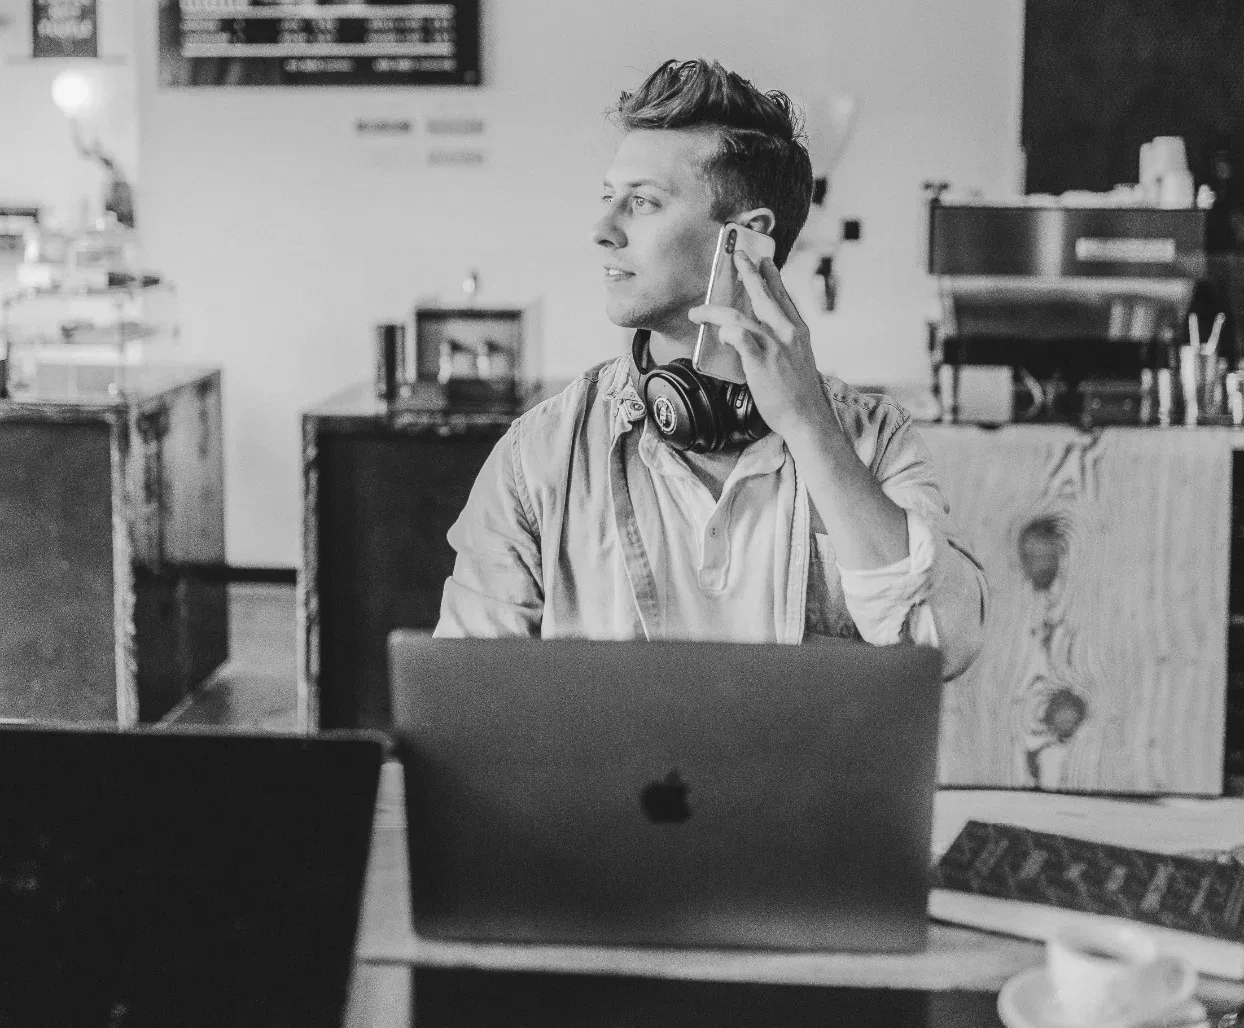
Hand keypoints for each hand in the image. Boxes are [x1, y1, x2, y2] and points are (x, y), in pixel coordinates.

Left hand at [688, 251, 829, 440]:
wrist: (806, 416)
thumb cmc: (799, 393)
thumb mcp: (798, 358)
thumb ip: (783, 342)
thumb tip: (761, 334)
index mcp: (798, 331)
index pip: (783, 296)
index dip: (772, 277)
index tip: (764, 261)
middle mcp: (787, 333)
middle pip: (763, 295)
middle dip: (748, 273)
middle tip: (737, 256)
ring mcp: (773, 346)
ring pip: (740, 316)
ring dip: (715, 310)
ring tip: (699, 311)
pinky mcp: (760, 362)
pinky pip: (740, 338)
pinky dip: (728, 332)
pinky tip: (719, 331)